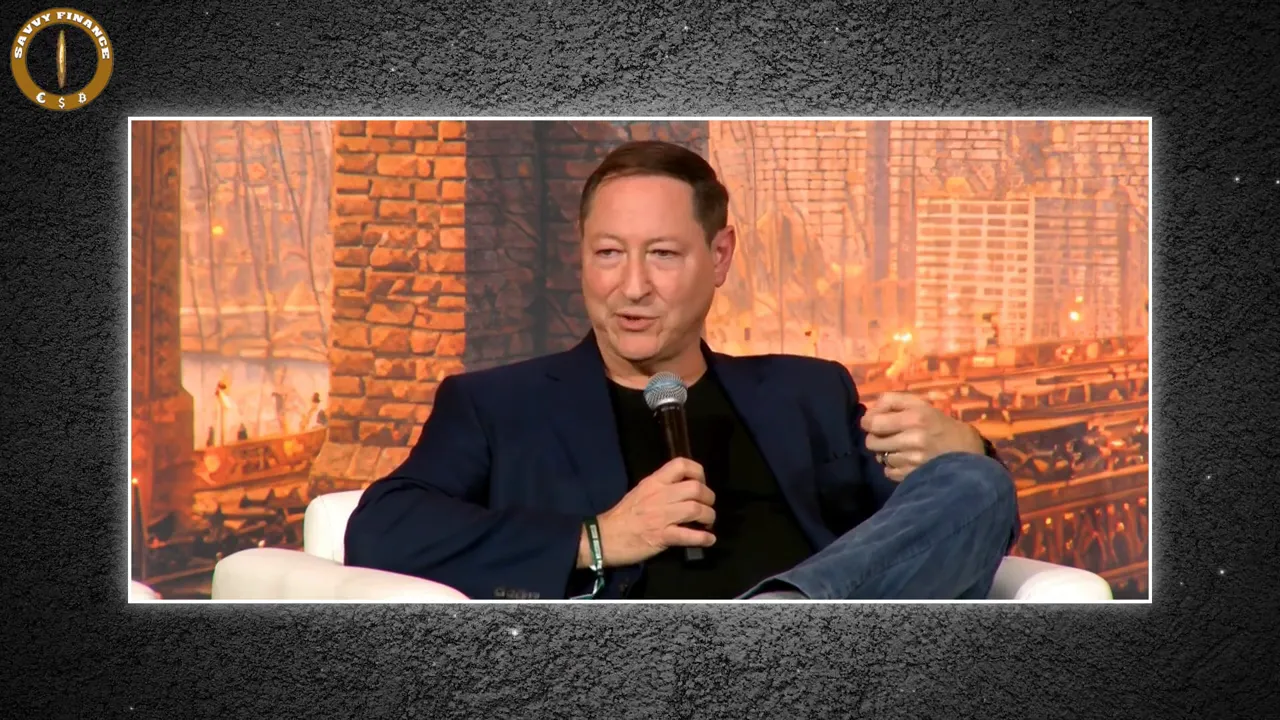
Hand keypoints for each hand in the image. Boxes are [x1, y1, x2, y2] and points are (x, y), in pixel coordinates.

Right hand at [579, 457, 715, 567]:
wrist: (603, 537)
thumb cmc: (623, 516)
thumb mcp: (640, 492)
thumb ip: (661, 489)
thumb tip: (684, 491)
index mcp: (653, 482)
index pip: (681, 464)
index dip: (698, 472)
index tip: (701, 483)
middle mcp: (659, 495)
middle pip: (695, 488)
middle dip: (708, 498)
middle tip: (707, 507)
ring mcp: (661, 516)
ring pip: (695, 510)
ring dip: (709, 517)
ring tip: (707, 524)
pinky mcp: (661, 536)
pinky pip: (689, 536)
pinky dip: (703, 538)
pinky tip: (708, 540)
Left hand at [860, 392, 985, 481]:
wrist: (966, 453)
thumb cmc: (940, 425)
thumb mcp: (921, 404)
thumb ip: (892, 401)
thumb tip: (870, 410)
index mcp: (914, 417)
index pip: (872, 422)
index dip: (867, 422)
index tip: (872, 422)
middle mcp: (912, 439)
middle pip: (871, 442)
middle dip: (875, 439)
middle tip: (885, 437)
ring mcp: (913, 460)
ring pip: (880, 458)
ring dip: (885, 454)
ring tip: (899, 449)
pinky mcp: (914, 476)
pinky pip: (888, 472)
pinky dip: (892, 467)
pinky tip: (904, 461)